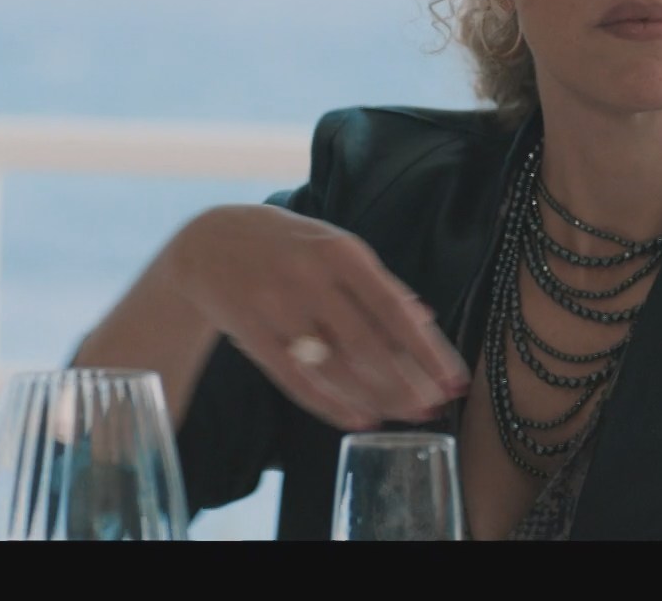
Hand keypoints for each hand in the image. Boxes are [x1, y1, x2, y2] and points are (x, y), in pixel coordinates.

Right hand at [162, 204, 469, 430]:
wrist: (207, 242)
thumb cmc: (287, 246)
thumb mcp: (334, 248)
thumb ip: (379, 285)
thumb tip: (425, 320)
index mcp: (341, 253)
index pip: (393, 309)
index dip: (427, 350)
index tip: (454, 379)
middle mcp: (310, 278)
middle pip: (367, 344)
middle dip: (406, 382)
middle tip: (433, 408)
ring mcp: (277, 307)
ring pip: (334, 366)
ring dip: (375, 397)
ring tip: (405, 416)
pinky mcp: (251, 333)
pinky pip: (296, 379)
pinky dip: (330, 404)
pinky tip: (358, 419)